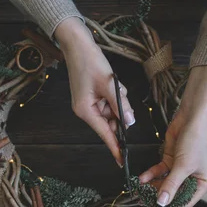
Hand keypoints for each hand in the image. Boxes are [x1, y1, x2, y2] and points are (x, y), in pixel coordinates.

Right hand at [55, 17, 135, 166]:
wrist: (77, 44)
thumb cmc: (90, 62)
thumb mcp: (109, 84)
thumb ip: (120, 105)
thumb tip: (129, 123)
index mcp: (86, 111)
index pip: (105, 134)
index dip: (116, 146)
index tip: (122, 161)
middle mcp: (85, 110)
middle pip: (110, 121)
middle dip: (119, 110)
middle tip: (119, 93)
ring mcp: (88, 103)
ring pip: (111, 110)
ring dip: (117, 100)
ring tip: (112, 83)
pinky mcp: (91, 96)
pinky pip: (108, 102)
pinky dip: (114, 95)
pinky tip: (111, 82)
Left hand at [139, 66, 206, 206]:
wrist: (193, 116)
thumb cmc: (196, 140)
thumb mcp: (183, 166)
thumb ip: (171, 185)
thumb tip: (162, 204)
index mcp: (203, 184)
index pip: (185, 202)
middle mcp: (192, 178)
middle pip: (173, 193)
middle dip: (158, 197)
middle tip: (143, 203)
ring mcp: (181, 169)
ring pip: (164, 182)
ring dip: (152, 186)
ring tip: (139, 192)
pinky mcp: (171, 159)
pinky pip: (159, 171)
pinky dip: (151, 175)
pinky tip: (141, 179)